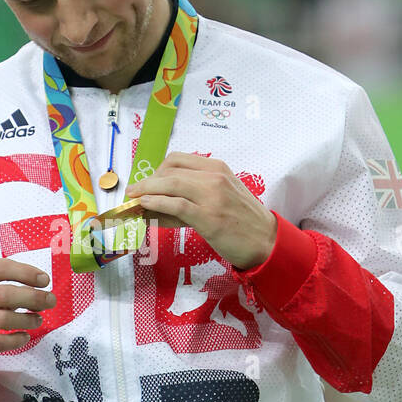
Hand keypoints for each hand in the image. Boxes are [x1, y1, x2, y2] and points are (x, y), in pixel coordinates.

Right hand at [0, 259, 55, 368]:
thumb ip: (3, 283)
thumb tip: (40, 288)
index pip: (1, 268)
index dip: (26, 272)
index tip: (45, 280)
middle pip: (6, 295)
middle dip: (34, 298)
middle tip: (50, 301)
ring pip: (4, 319)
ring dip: (27, 319)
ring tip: (38, 320)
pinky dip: (16, 339)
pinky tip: (24, 336)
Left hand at [123, 152, 276, 269]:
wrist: (267, 242)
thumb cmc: (244, 221)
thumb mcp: (223, 197)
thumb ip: (195, 194)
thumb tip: (159, 202)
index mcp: (218, 168)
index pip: (178, 159)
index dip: (157, 170)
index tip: (147, 182)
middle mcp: (215, 177)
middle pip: (170, 169)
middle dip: (147, 180)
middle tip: (135, 193)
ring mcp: (212, 196)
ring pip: (170, 184)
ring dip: (146, 190)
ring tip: (134, 200)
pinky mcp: (208, 217)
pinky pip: (175, 205)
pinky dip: (156, 203)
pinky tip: (146, 207)